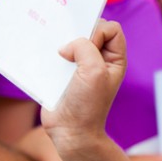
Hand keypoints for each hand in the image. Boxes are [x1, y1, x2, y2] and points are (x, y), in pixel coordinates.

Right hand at [41, 20, 126, 149]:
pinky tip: (47, 61)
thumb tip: (66, 46)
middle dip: (78, 34)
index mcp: (114, 59)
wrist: (70, 132)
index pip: (111, 29)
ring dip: (62, 44)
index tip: (87, 49)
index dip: (98, 32)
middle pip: (90, 30)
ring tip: (56, 55)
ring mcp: (80, 66)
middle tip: (68, 50)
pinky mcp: (62, 73)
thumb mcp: (94, 71)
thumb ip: (84, 48)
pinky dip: (50, 55)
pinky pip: (56, 55)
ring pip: (71, 41)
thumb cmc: (88, 105)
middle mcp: (99, 60)